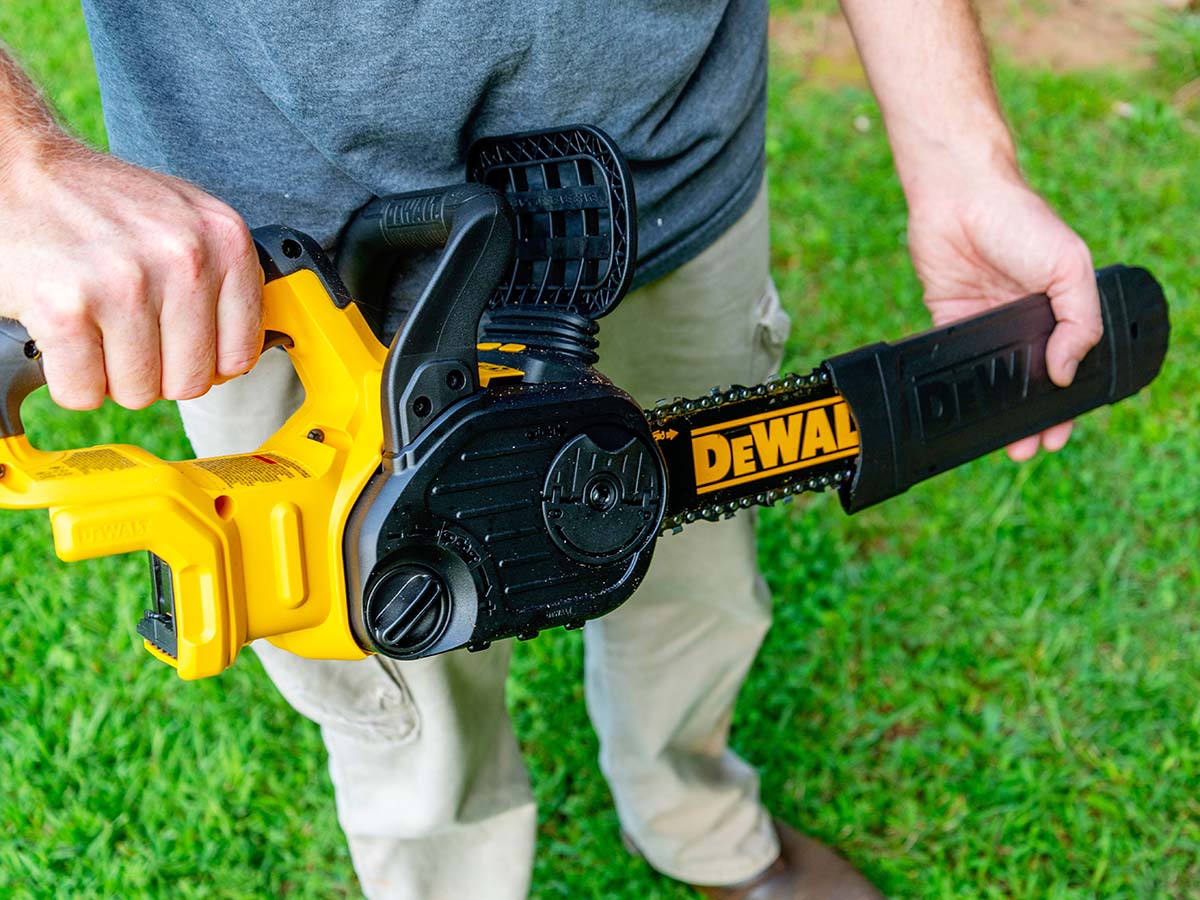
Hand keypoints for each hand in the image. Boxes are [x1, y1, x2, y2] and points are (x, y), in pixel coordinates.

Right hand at [0, 143, 262, 409]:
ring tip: (95, 328)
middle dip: (156, 374)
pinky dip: (69, 380)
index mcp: (224, 237)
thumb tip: (239, 355)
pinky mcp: (67, 308)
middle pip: (189, 381)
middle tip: (127, 337)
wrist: (18, 171)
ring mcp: (126, 283)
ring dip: (110, 376)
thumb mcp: (186, 220)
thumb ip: (223, 278)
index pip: (239, 354)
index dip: (204, 363)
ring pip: (138, 392)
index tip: (178, 348)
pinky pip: (83, 393)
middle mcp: (184, 258)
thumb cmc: (102, 204)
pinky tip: (65, 338)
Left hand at [906, 171, 1101, 461]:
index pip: (1070, 362)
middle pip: (1029, 378)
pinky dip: (956, 384)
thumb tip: (1066, 372)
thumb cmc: (1020, 220)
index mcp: (1060, 306)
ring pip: (992, 376)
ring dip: (995, 408)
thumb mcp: (1068, 265)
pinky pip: (952, 358)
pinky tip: (960, 408)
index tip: (1061, 430)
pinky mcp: (948, 319)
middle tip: (1029, 446)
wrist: (958, 196)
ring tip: (1002, 441)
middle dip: (1032, 416)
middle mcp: (1024, 318)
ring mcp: (986, 321)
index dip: (1067, 398)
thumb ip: (1079, 319)